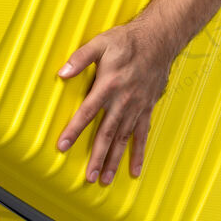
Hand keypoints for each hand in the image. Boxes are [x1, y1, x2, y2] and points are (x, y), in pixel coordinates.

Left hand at [55, 17, 177, 184]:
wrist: (159, 40)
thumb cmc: (127, 41)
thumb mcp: (100, 43)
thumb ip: (80, 58)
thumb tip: (62, 73)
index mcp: (108, 85)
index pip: (87, 112)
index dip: (74, 130)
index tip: (62, 146)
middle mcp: (123, 101)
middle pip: (106, 134)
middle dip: (97, 157)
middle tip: (88, 177)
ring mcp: (136, 107)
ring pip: (123, 139)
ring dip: (114, 160)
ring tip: (106, 179)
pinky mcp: (147, 109)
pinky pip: (142, 135)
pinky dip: (139, 153)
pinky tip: (135, 170)